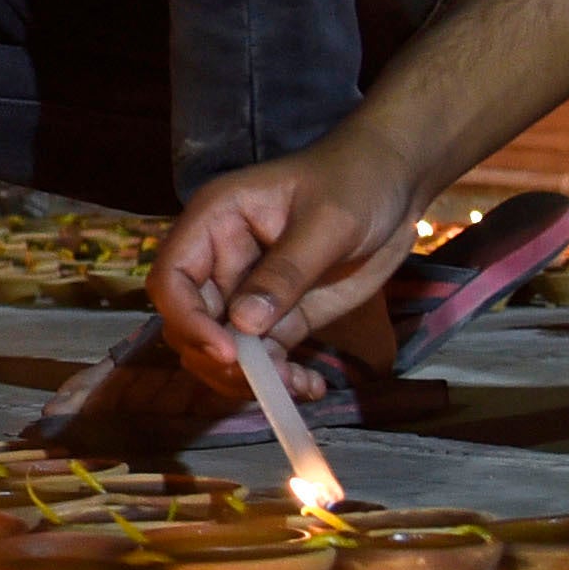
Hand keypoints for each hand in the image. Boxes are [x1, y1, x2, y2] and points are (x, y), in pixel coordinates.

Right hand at [158, 149, 424, 385]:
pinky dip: (283, 379)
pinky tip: (312, 386)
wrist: (396, 184)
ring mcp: (249, 292)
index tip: (228, 352)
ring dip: (252, 378)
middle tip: (268, 379)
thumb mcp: (327, 222)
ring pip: (224, 349)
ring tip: (297, 385)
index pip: (172, 279)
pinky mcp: (281, 315)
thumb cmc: (356, 183)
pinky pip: (267, 357)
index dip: (188, 320)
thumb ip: (285, 272)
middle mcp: (220, 261)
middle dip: (220, 359)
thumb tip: (243, 326)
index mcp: (214, 223)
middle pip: (191, 323)